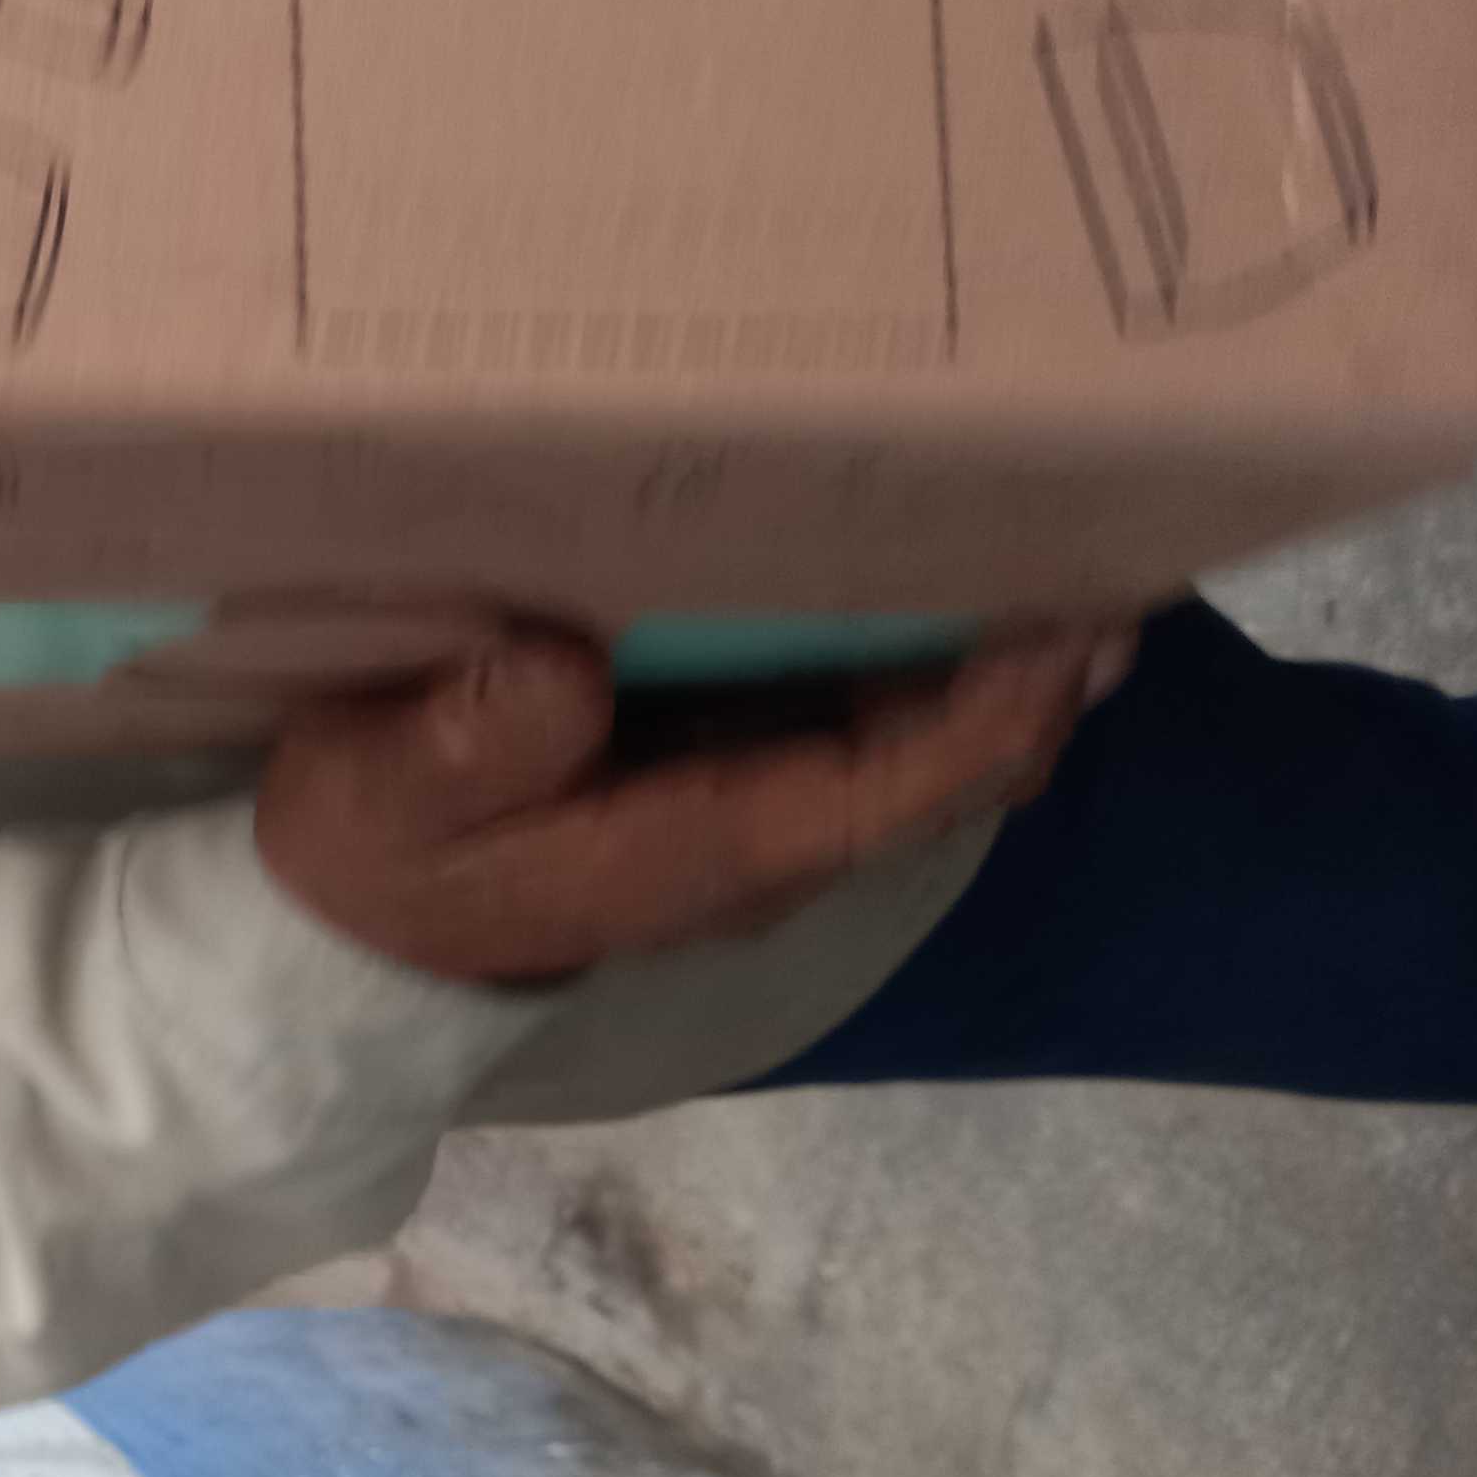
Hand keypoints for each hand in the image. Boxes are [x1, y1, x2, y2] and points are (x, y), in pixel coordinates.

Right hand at [257, 625, 1133, 985]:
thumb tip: (567, 664)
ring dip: (1012, 664)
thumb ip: (471, 739)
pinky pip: (884, 733)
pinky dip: (945, 664)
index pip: (901, 785)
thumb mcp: (383, 793)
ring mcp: (761, 825)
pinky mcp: (738, 791)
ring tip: (1084, 543)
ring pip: (933, 751)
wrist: (348, 938)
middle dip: (1047, 674)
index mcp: (708, 846)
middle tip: (1128, 538)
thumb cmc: (372, 853)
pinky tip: (971, 580)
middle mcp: (769, 847)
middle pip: (957, 770)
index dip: (1000, 707)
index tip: (1072, 611)